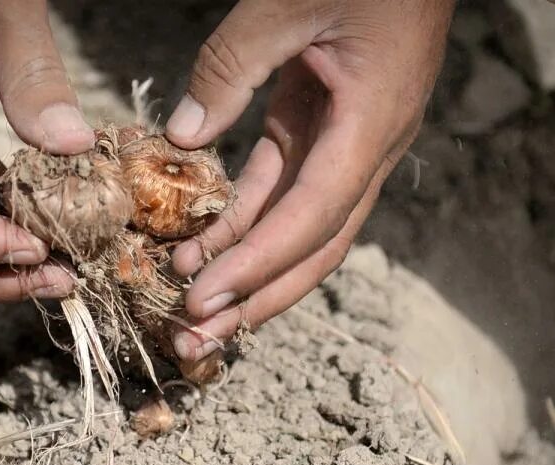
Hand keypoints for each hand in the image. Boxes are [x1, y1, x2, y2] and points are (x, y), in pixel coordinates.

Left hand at [167, 0, 453, 360]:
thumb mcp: (286, 4)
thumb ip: (230, 67)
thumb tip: (182, 139)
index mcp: (371, 123)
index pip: (313, 217)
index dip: (258, 265)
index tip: (203, 299)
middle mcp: (366, 149)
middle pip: (315, 248)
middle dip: (257, 299)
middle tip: (199, 340)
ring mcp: (347, 143)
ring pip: (299, 230)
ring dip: (246, 271)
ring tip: (191, 307)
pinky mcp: (322, 130)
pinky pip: (282, 190)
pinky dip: (243, 223)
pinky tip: (202, 249)